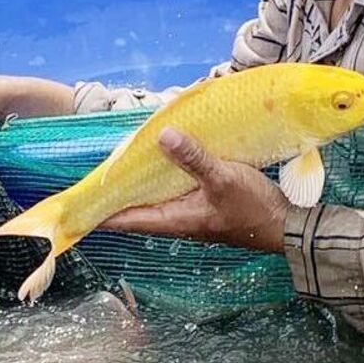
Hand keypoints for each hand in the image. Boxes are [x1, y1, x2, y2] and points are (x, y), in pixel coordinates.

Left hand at [97, 128, 291, 252]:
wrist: (285, 226)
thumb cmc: (253, 209)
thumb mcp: (222, 178)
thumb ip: (192, 158)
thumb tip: (161, 136)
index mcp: (174, 219)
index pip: (126, 218)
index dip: (101, 212)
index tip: (78, 205)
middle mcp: (177, 219)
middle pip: (137, 208)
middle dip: (118, 193)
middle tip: (99, 172)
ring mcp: (191, 213)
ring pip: (156, 198)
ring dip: (142, 183)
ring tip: (126, 162)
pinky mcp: (205, 205)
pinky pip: (175, 190)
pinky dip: (165, 177)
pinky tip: (166, 160)